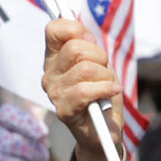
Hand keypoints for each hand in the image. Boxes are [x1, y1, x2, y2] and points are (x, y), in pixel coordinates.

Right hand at [43, 17, 124, 160]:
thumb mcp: (99, 64)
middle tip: (104, 70)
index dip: (75, 28)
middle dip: (100, 57)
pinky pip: (86, 90)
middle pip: (76, 49)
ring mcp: (54, 92)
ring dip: (106, 76)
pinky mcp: (63, 109)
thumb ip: (88, 45)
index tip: (89, 40)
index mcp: (54, 57)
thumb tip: (82, 30)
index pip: (54, 29)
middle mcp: (49, 73)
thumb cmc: (102, 94)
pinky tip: (111, 92)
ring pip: (86, 68)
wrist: (104, 131)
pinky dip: (106, 89)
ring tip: (107, 86)